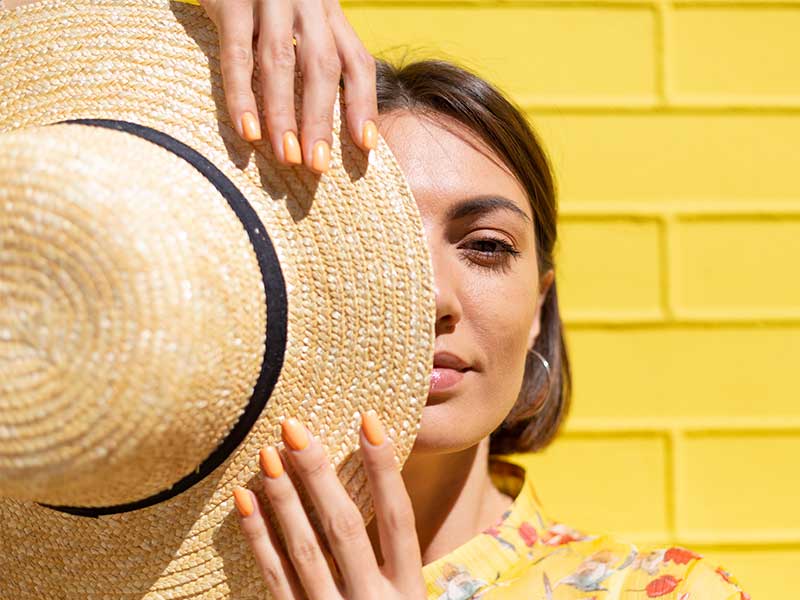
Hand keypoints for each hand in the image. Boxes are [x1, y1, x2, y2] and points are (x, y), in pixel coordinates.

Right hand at [199, 0, 378, 173]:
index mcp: (329, 11)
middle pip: (321, 67)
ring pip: (280, 64)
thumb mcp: (304, 11)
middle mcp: (307, 4)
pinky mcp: (230, 2)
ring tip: (287, 156)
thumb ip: (317, 49)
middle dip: (321, 120)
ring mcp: (268, 0)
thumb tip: (329, 116)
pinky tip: (248, 130)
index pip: (355, 61)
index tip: (366, 145)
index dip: (364, 104)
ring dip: (284, 115)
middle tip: (318, 165)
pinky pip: (236, 55)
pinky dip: (241, 95)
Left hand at [232, 411, 425, 598]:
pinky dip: (258, 540)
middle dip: (319, 476)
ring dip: (283, 500)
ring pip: (304, 551)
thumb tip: (386, 492)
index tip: (368, 419)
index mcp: (408, 593)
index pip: (398, 519)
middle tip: (293, 429)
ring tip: (266, 455)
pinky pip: (275, 581)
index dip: (384, 470)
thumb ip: (397, 562)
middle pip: (344, 528)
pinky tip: (245, 503)